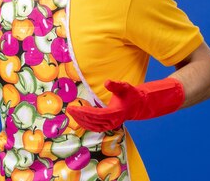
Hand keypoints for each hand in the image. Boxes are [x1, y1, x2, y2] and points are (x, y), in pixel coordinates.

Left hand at [66, 78, 184, 131]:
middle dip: (79, 116)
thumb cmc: (131, 94)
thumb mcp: (125, 87)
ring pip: (93, 126)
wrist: (140, 104)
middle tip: (69, 109)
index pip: (96, 115)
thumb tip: (107, 82)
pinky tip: (79, 119)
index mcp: (115, 113)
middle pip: (92, 121)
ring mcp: (111, 124)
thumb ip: (116, 85)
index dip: (83, 112)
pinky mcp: (109, 125)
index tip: (73, 108)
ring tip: (72, 113)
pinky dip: (86, 124)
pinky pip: (95, 127)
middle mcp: (112, 121)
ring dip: (81, 121)